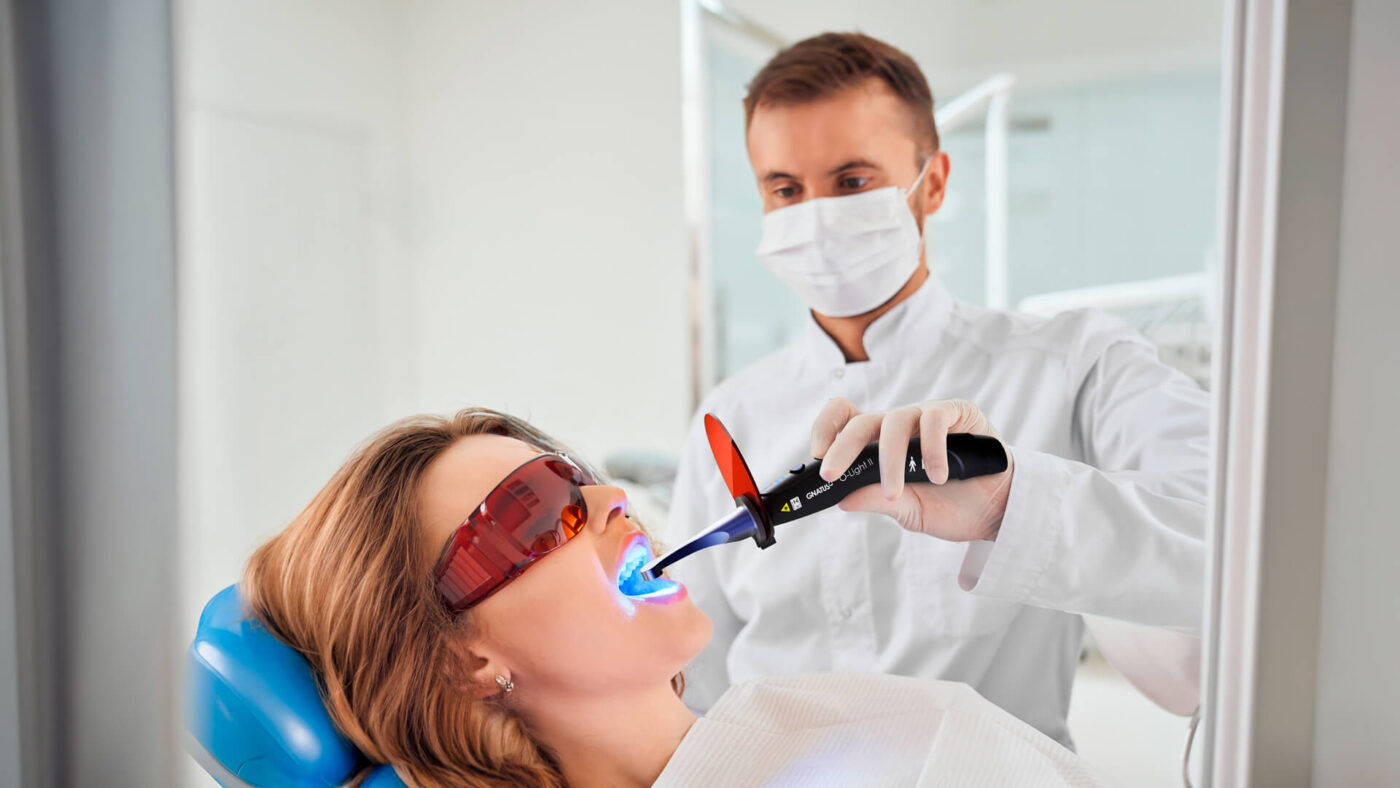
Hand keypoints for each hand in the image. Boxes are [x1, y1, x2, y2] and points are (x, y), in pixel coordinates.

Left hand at [810, 398, 1014, 541]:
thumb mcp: (908, 510)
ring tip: (894, 492)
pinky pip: (935, 419)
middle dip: (841, 448)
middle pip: (861, 422)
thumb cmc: (953, 506)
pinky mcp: (957, 412)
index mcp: (881, 445)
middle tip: (831, 475)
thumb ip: (876, 501)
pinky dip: (931, 450)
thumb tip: (841, 499)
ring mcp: (927, 417)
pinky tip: (939, 476)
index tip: (817, 455)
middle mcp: (900, 426)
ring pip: (895, 421)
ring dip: (889, 460)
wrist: (999, 511)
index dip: (826, 429)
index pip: (845, 419)